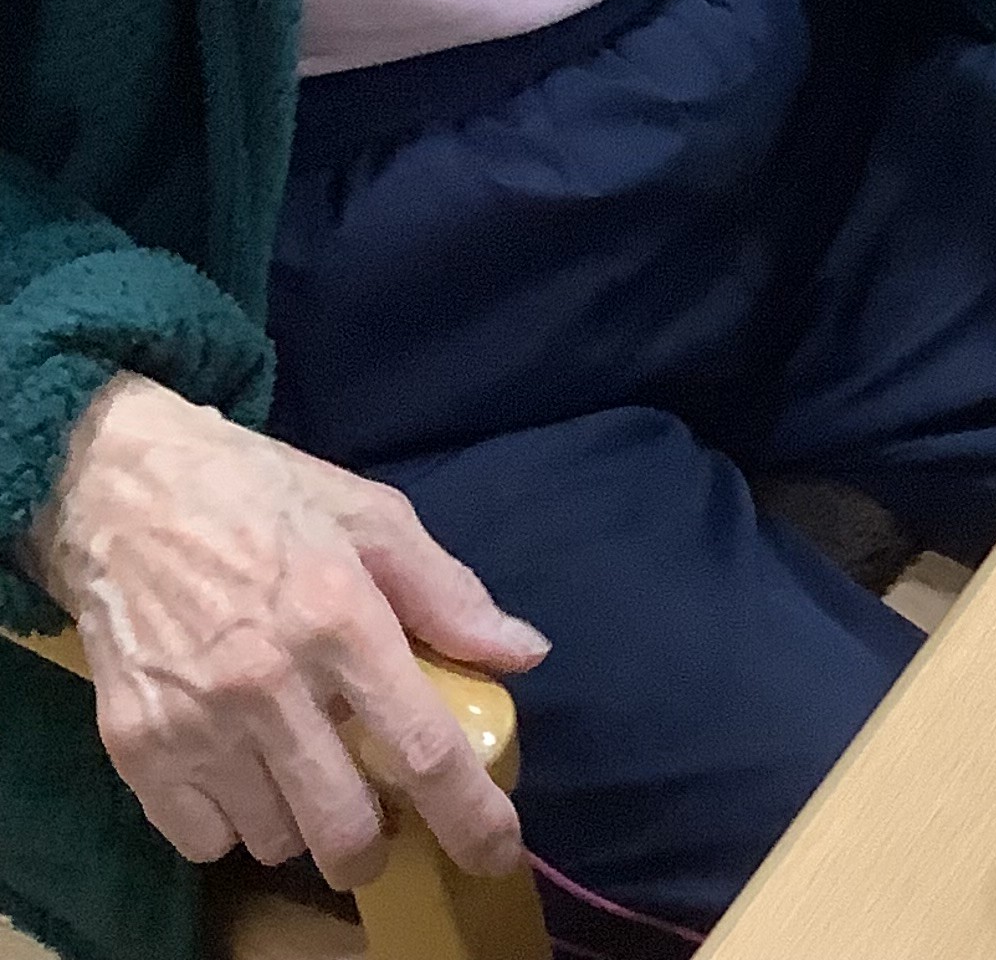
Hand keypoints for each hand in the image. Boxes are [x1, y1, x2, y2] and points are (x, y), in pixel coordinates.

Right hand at [27, 374, 545, 892]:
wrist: (121, 491)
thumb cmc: (260, 495)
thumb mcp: (372, 516)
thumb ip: (447, 593)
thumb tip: (524, 653)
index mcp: (341, 617)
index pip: (422, 749)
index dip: (471, 816)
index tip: (498, 854)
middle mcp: (269, 682)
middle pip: (343, 827)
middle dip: (374, 844)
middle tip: (374, 815)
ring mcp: (196, 722)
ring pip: (273, 840)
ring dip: (299, 822)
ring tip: (294, 760)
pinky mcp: (135, 748)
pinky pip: (203, 840)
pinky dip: (230, 822)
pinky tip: (236, 766)